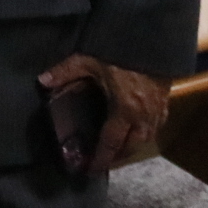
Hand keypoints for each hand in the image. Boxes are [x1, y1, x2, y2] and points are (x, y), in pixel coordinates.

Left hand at [39, 54, 168, 173]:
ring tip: (119, 148)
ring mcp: (157, 110)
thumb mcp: (89, 60)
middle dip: (118, 157)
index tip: (91, 170)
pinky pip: (157, 126)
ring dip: (132, 146)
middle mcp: (143, 116)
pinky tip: (138, 129)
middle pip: (132, 146)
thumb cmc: (121, 51)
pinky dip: (146, 133)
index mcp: (124, 111)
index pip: (111, 143)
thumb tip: (41, 82)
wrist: (153, 38)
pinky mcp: (166, 102)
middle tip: (104, 161)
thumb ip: (65, 72)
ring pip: (147, 138)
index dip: (101, 159)